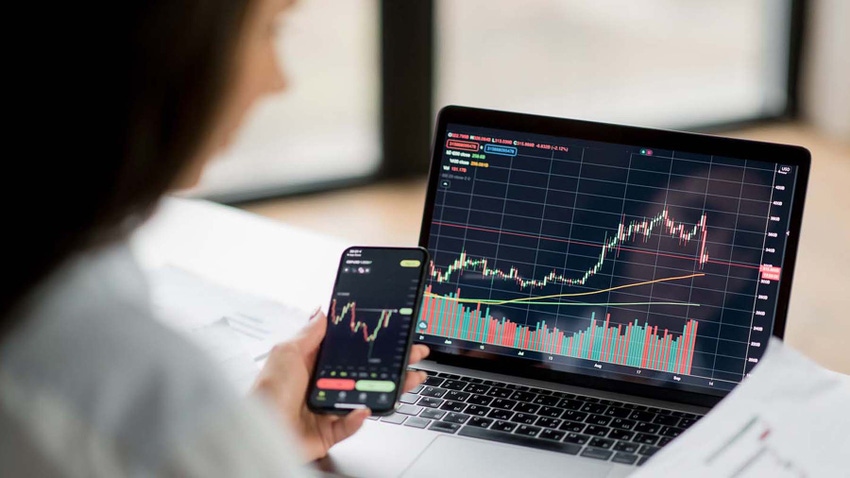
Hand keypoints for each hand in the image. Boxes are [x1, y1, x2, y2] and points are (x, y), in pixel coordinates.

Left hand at [251, 309, 429, 460]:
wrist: (256, 430)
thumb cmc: (265, 392)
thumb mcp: (286, 351)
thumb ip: (309, 332)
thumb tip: (324, 310)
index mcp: (315, 362)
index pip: (352, 347)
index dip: (374, 340)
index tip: (395, 333)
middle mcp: (326, 383)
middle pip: (367, 371)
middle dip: (394, 362)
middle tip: (415, 354)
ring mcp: (330, 407)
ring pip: (367, 396)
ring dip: (391, 388)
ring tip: (409, 380)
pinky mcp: (330, 431)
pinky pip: (351, 424)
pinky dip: (359, 418)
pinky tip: (365, 409)